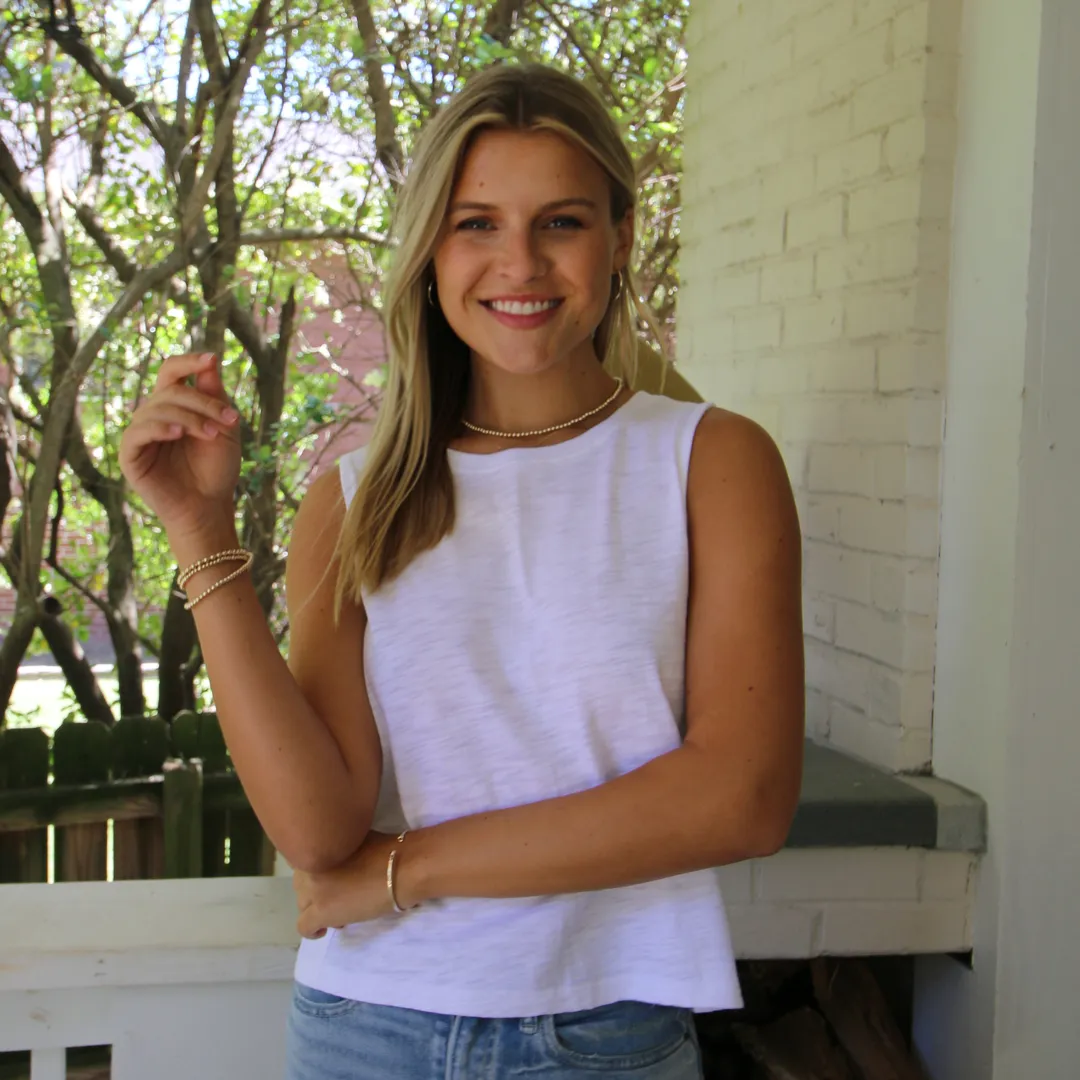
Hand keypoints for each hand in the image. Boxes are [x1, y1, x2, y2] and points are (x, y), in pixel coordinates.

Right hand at [119, 353, 241, 535]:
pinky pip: (138, 432)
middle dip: (203, 403)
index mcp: (174, 405)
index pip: (171, 372)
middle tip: (229, 420)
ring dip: (189, 419)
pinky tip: (178, 434)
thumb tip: (211, 359)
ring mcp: (140, 434)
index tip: (210, 359)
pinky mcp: (130, 454)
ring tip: (211, 435)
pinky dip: (159, 428)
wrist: (209, 506)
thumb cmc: (217, 468)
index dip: (188, 362)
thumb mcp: (224, 428)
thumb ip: (215, 396)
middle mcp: (154, 415)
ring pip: (157, 409)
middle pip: (171, 391)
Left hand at [293, 832, 407, 938]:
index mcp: (318, 844)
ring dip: (316, 907)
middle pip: (301, 884)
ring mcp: (313, 889)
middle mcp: (309, 865)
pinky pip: (304, 927)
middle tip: (337, 893)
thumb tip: (338, 857)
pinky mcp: (322, 912)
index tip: (331, 876)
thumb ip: (338, 847)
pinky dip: (313, 930)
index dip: (316, 871)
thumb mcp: (355, 838)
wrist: (401, 869)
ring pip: (302, 904)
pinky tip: (325, 929)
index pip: (303, 861)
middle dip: (316, 890)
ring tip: (338, 910)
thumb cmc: (387, 849)